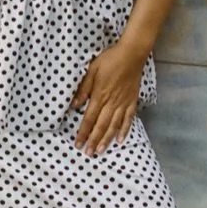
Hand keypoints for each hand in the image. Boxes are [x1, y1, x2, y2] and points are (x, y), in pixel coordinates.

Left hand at [71, 40, 145, 154]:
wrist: (132, 54)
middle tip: (88, 153)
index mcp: (99, 96)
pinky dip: (124, 131)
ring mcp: (123, 103)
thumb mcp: (91, 70)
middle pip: (101, 126)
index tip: (78, 143)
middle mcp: (111, 103)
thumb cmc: (110, 60)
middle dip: (94, 140)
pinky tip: (120, 140)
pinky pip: (128, 119)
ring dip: (106, 139)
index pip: (89, 118)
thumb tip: (74, 105)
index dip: (83, 132)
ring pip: (113, 126)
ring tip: (100, 150)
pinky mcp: (132, 101)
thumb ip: (83, 89)